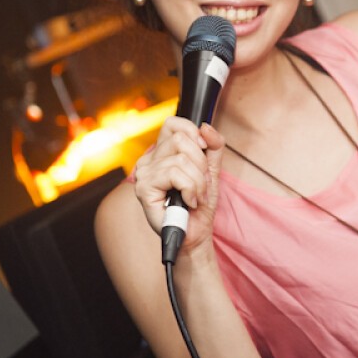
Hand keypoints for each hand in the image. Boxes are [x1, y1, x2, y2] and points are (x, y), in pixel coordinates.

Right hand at [132, 116, 224, 252]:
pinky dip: (190, 189)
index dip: (192, 132)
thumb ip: (213, 145)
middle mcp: (149, 161)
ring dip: (198, 181)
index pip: (173, 124)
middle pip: (180, 140)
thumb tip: (205, 126)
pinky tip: (188, 201)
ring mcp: (144, 175)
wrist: (196, 233)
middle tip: (201, 183)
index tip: (204, 149)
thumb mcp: (212, 169)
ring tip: (196, 196)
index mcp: (162, 154)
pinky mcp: (144, 189)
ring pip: (181, 159)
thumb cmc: (199, 205)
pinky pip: (174, 174)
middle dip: (201, 163)